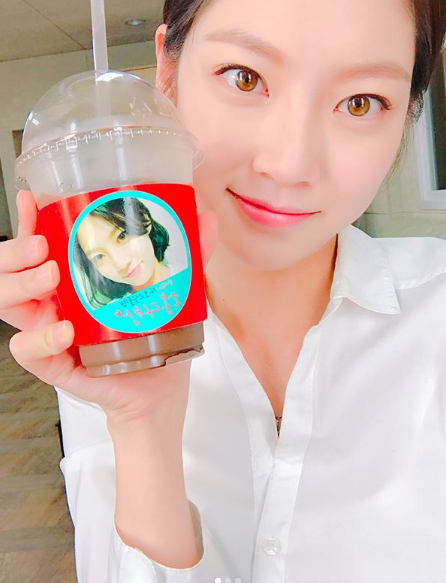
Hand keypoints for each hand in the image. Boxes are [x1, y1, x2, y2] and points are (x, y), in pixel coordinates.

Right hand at [1, 190, 218, 423]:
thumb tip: (206, 219)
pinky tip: (64, 331)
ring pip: (8, 306)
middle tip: (44, 247)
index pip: (38, 247)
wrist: (161, 389)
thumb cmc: (158, 338)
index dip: (27, 222)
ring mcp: (50, 334)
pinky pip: (28, 352)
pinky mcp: (56, 366)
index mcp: (74, 279)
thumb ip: (188, 257)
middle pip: (8, 272)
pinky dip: (40, 340)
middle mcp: (55, 303)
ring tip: (51, 277)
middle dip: (15, 253)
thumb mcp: (173, 292)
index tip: (32, 200)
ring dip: (21, 286)